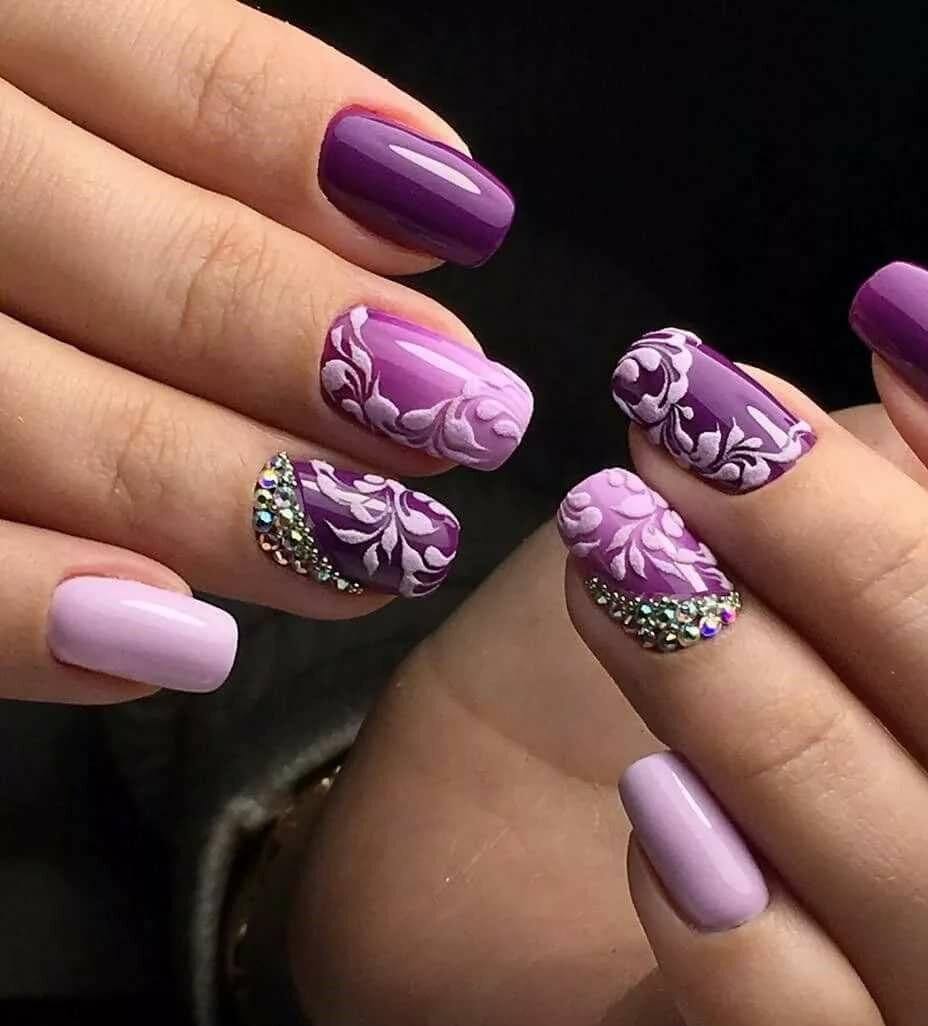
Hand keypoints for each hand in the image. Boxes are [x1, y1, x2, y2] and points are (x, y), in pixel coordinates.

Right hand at [0, 0, 526, 700]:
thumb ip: (198, 114)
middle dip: (320, 358)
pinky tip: (173, 649)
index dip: (330, 158)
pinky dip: (29, 614)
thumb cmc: (1, 163)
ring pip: (34, 419)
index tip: (469, 226)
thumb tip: (412, 196)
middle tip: (464, 421)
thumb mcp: (41, 61)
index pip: (172, 70)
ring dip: (226, 503)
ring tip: (377, 556)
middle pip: (142, 266)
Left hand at [557, 271, 927, 1025]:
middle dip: (894, 574)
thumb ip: (905, 493)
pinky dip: (749, 940)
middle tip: (719, 433)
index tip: (922, 326)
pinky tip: (651, 809)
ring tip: (632, 561)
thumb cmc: (641, 672)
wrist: (479, 841)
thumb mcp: (781, 549)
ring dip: (786, 721)